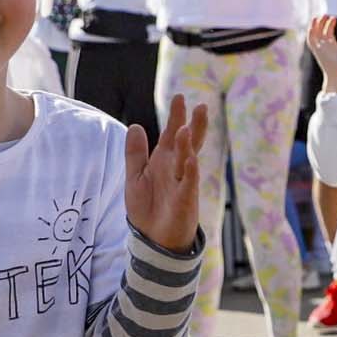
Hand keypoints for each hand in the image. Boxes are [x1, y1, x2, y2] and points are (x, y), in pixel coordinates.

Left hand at [126, 96, 207, 248]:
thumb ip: (135, 152)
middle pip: (187, 143)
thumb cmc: (147, 208)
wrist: (152, 239)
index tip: (180, 97)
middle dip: (194, 125)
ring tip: (187, 128)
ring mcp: (182, 183)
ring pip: (188, 160)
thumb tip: (135, 125)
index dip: (176, 116)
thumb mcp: (135, 176)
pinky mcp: (185, 200)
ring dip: (189, 145)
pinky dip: (190, 170)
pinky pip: (189, 183)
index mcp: (164, 160)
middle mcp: (176, 168)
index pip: (172, 134)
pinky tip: (191, 158)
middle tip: (201, 106)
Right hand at [305, 15, 336, 90]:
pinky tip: (313, 23)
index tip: (334, 18)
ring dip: (316, 25)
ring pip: (315, 34)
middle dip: (322, 23)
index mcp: (331, 48)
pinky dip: (311, 32)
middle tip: (326, 14)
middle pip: (320, 32)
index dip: (329, 25)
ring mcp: (320, 49)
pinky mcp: (317, 51)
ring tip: (320, 16)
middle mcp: (325, 48)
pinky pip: (311, 40)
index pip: (328, 34)